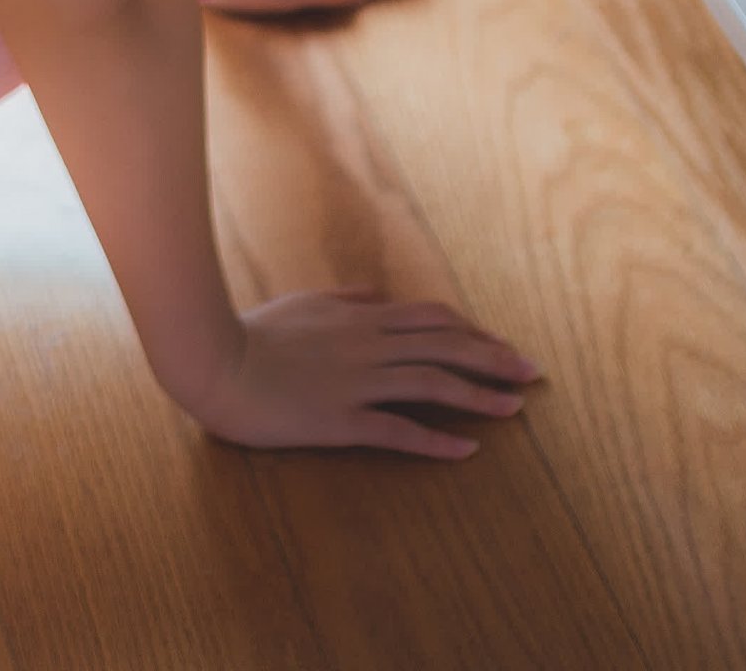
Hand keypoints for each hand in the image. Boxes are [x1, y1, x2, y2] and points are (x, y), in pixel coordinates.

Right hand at [182, 291, 538, 459]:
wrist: (213, 361)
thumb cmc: (251, 333)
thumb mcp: (301, 304)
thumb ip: (341, 300)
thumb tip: (373, 297)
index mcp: (359, 317)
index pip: (432, 319)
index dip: (473, 331)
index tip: (502, 345)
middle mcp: (367, 344)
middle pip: (445, 346)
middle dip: (494, 357)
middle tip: (532, 371)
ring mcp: (356, 381)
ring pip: (432, 384)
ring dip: (479, 395)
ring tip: (516, 407)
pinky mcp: (339, 418)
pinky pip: (398, 430)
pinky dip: (436, 440)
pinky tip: (467, 449)